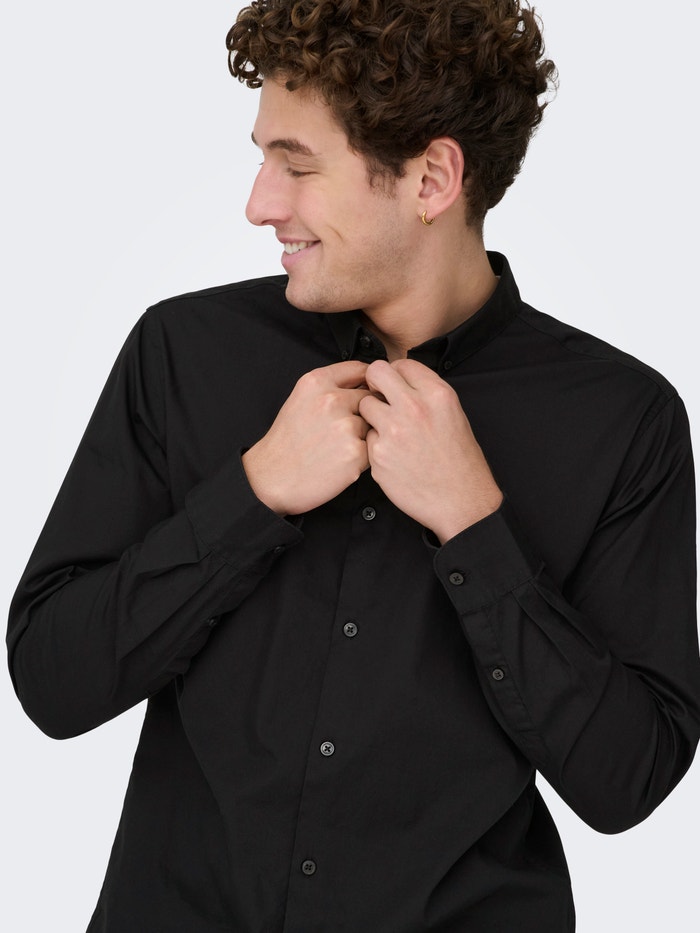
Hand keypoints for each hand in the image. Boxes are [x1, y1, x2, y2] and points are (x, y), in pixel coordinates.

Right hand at [242, 361, 370, 514]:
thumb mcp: (300, 399)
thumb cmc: (287, 442)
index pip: (361, 369)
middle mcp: (332, 400)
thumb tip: (365, 383)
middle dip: (362, 413)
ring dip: (362, 435)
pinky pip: (372, 448)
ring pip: (372, 424)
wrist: (273, 477)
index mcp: (317, 382)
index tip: (367, 391)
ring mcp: (345, 426)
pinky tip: (340, 461)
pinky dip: (361, 456)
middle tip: (341, 430)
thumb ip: (331, 386)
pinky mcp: (355, 452)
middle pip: (370, 398)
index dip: (367, 382)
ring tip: (337, 447)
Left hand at [359, 359, 502, 543]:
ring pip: (365, 404)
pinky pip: (366, 437)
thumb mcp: (453, 415)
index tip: (395, 385)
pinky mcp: (378, 454)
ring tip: (389, 431)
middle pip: (377, 372)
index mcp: (437, 394)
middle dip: (374, 382)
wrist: (461, 501)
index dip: (396, 374)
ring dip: (372, 414)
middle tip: (378, 396)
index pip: (403, 364)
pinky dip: (375, 443)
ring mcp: (393, 430)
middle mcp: (414, 407)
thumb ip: (427, 394)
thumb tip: (401, 381)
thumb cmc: (460, 461)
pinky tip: (393, 455)